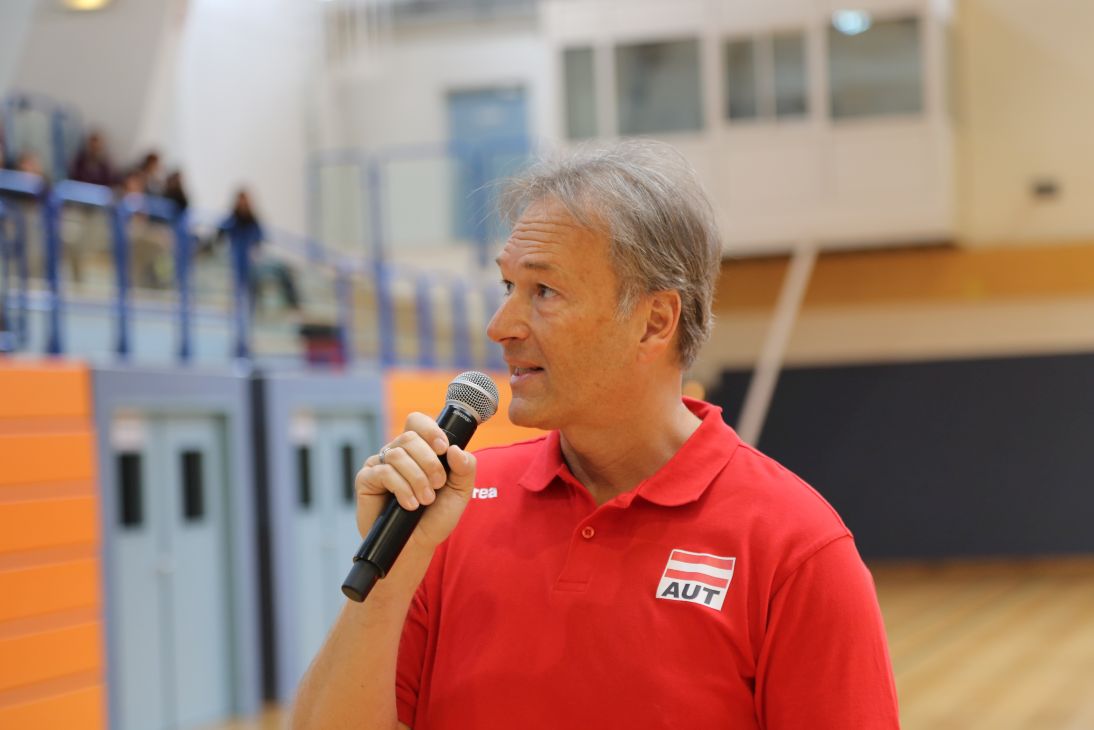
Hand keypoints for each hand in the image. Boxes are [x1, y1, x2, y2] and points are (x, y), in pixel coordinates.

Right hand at [354, 411, 476, 550]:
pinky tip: (410, 504)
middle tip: (438, 484)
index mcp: (418, 450)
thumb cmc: (435, 518)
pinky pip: (383, 472)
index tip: (443, 448)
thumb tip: (455, 449)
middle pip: (410, 437)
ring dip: (417, 478)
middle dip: (429, 461)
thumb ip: (465, 469)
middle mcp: (397, 453)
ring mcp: (380, 465)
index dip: (430, 430)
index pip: (417, 422)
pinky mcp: (366, 480)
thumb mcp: (459, 493)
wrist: (415, 546)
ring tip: (425, 500)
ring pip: (397, 454)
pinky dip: (402, 488)